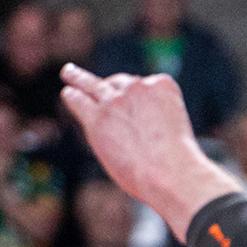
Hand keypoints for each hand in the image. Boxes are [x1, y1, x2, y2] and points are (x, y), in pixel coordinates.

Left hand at [59, 64, 234, 233]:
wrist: (170, 173)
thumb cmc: (179, 166)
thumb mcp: (177, 134)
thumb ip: (158, 127)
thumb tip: (141, 143)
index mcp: (164, 85)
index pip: (144, 86)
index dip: (140, 104)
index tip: (143, 116)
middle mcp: (138, 86)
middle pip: (119, 83)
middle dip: (112, 88)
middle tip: (101, 84)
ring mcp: (116, 100)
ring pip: (94, 85)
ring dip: (79, 79)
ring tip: (69, 73)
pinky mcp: (98, 117)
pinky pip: (80, 101)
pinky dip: (73, 97)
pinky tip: (68, 93)